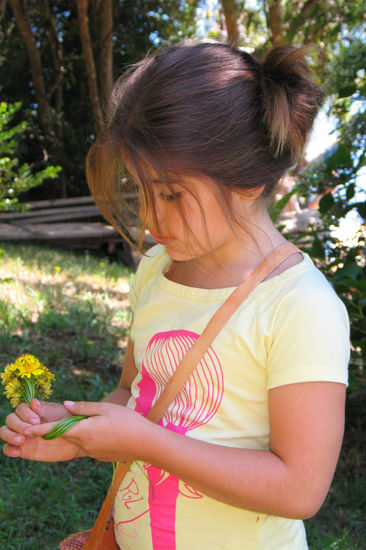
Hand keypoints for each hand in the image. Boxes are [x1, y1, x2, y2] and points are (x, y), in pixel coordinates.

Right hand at [0, 398, 83, 461]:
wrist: (75, 440)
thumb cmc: (68, 422)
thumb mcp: (60, 414)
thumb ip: (46, 409)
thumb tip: (33, 402)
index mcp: (33, 410)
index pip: (20, 408)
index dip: (25, 414)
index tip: (37, 420)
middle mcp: (24, 421)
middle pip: (10, 419)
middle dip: (17, 425)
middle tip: (29, 432)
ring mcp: (21, 435)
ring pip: (4, 432)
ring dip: (9, 435)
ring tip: (22, 440)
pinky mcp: (22, 449)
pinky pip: (8, 448)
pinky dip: (9, 449)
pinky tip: (18, 451)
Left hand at [23, 400, 152, 462]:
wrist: (145, 443)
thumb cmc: (127, 421)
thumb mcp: (105, 409)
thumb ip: (84, 407)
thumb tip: (65, 406)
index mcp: (84, 431)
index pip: (56, 430)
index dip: (40, 429)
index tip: (27, 429)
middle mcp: (85, 444)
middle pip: (66, 435)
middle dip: (59, 429)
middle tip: (63, 418)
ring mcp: (92, 453)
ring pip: (78, 440)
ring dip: (77, 432)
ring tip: (94, 421)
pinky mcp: (100, 456)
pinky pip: (89, 446)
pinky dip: (89, 438)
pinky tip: (105, 431)